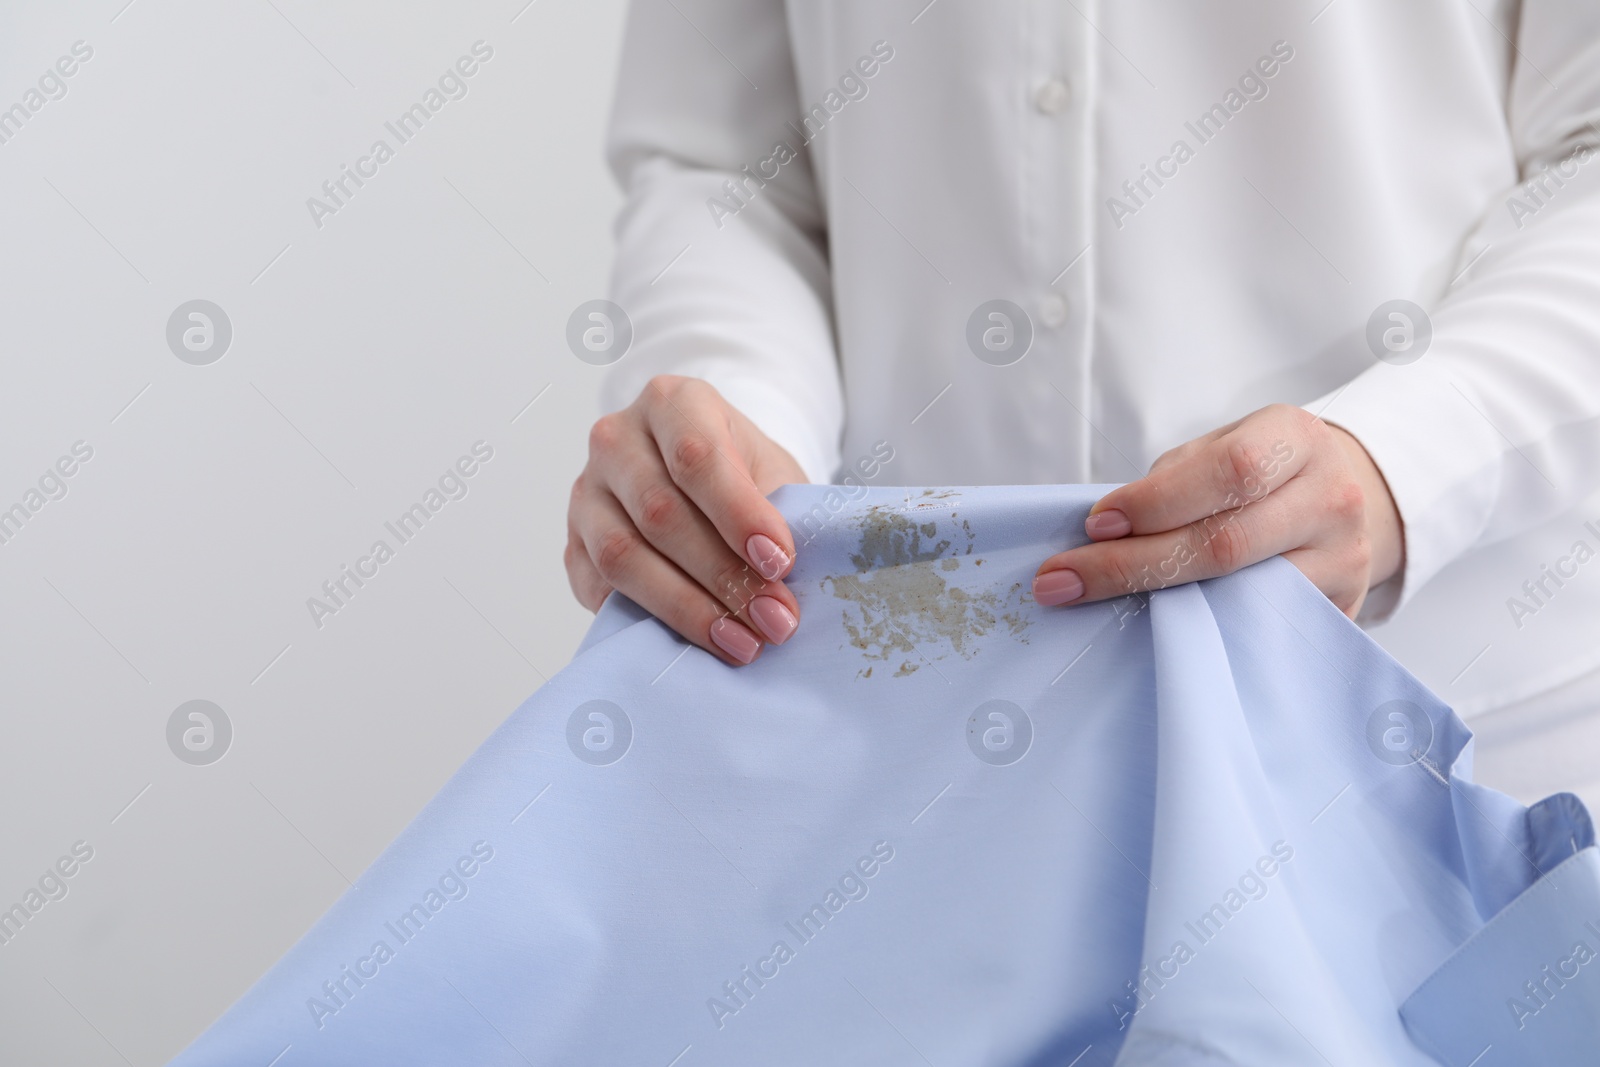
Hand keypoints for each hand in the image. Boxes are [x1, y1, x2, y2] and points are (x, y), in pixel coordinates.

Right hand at [567, 375, 806, 664]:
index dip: (739, 515)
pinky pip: (600, 589)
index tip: (779, 563)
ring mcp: (586, 493)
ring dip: (688, 607)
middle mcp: (617, 440)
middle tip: (774, 620)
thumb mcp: (774, 475)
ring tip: (742, 641)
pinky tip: (693, 645)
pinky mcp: (572, 547)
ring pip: (624, 555)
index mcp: (673, 403)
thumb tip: (784, 580)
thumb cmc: (746, 476)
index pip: (696, 457)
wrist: (705, 484)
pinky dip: (648, 622)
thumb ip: (779, 513)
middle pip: (661, 513)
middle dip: (724, 576)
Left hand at [1031, 404, 1402, 618]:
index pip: (1229, 471)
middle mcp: (1333, 498)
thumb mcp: (1219, 451)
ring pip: (1240, 596)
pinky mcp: (1338, 611)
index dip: (1156, 501)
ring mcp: (1345, 560)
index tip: (1094, 524)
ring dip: (1156, 605)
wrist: (1336, 498)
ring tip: (1091, 606)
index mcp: (1298, 439)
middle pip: (1226, 543)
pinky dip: (1196, 630)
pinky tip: (1150, 631)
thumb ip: (1170, 483)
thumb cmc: (1256, 473)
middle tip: (1062, 580)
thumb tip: (1098, 536)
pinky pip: (1255, 629)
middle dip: (1131, 565)